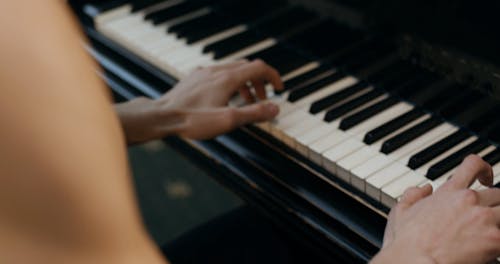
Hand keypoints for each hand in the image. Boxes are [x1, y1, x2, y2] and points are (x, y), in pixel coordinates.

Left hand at [115, 60, 282, 142]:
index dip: (273, 77)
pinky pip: (217, 75)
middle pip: (246, 67)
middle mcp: (216, 71)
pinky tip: (224, 99)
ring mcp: (203, 73)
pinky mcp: (193, 79)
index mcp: (227, 78)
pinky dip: (229, 84)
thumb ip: (254, 113)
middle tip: (263, 98)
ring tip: (245, 103)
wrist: (161, 117)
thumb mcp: (228, 120)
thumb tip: (275, 108)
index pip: (259, 68)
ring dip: (244, 84)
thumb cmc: (192, 120)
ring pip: (231, 71)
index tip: (279, 88)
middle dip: (259, 82)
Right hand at [372, 155, 499, 263]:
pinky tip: (488, 251)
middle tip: (486, 216)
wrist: (414, 261)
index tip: (485, 179)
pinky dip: (497, 243)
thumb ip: (413, 194)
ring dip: (498, 222)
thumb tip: (425, 188)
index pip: (472, 165)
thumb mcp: (400, 211)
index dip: (483, 169)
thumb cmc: (406, 241)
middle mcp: (469, 201)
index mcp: (448, 192)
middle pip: (498, 193)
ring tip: (488, 233)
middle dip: (494, 204)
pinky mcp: (495, 240)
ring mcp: (485, 219)